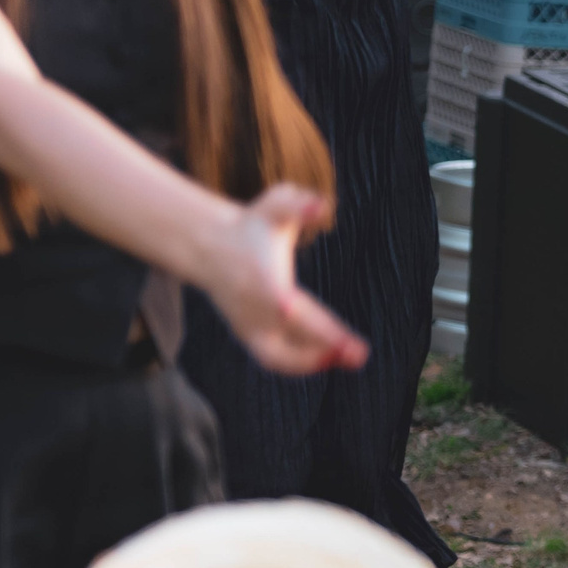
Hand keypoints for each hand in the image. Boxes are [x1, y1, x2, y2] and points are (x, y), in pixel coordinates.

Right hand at [198, 186, 368, 374]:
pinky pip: (273, 358)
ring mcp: (247, 326)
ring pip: (276, 358)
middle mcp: (252, 311)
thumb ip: (298, 203)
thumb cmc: (251, 224)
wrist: (208, 244)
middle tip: (359, 356)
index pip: (291, 314)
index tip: (342, 342)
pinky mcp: (248, 335)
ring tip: (349, 360)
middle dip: (322, 352)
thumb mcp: (275, 205)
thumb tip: (321, 204)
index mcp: (262, 284)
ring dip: (310, 364)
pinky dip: (298, 363)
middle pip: (285, 343)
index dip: (317, 330)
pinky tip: (331, 357)